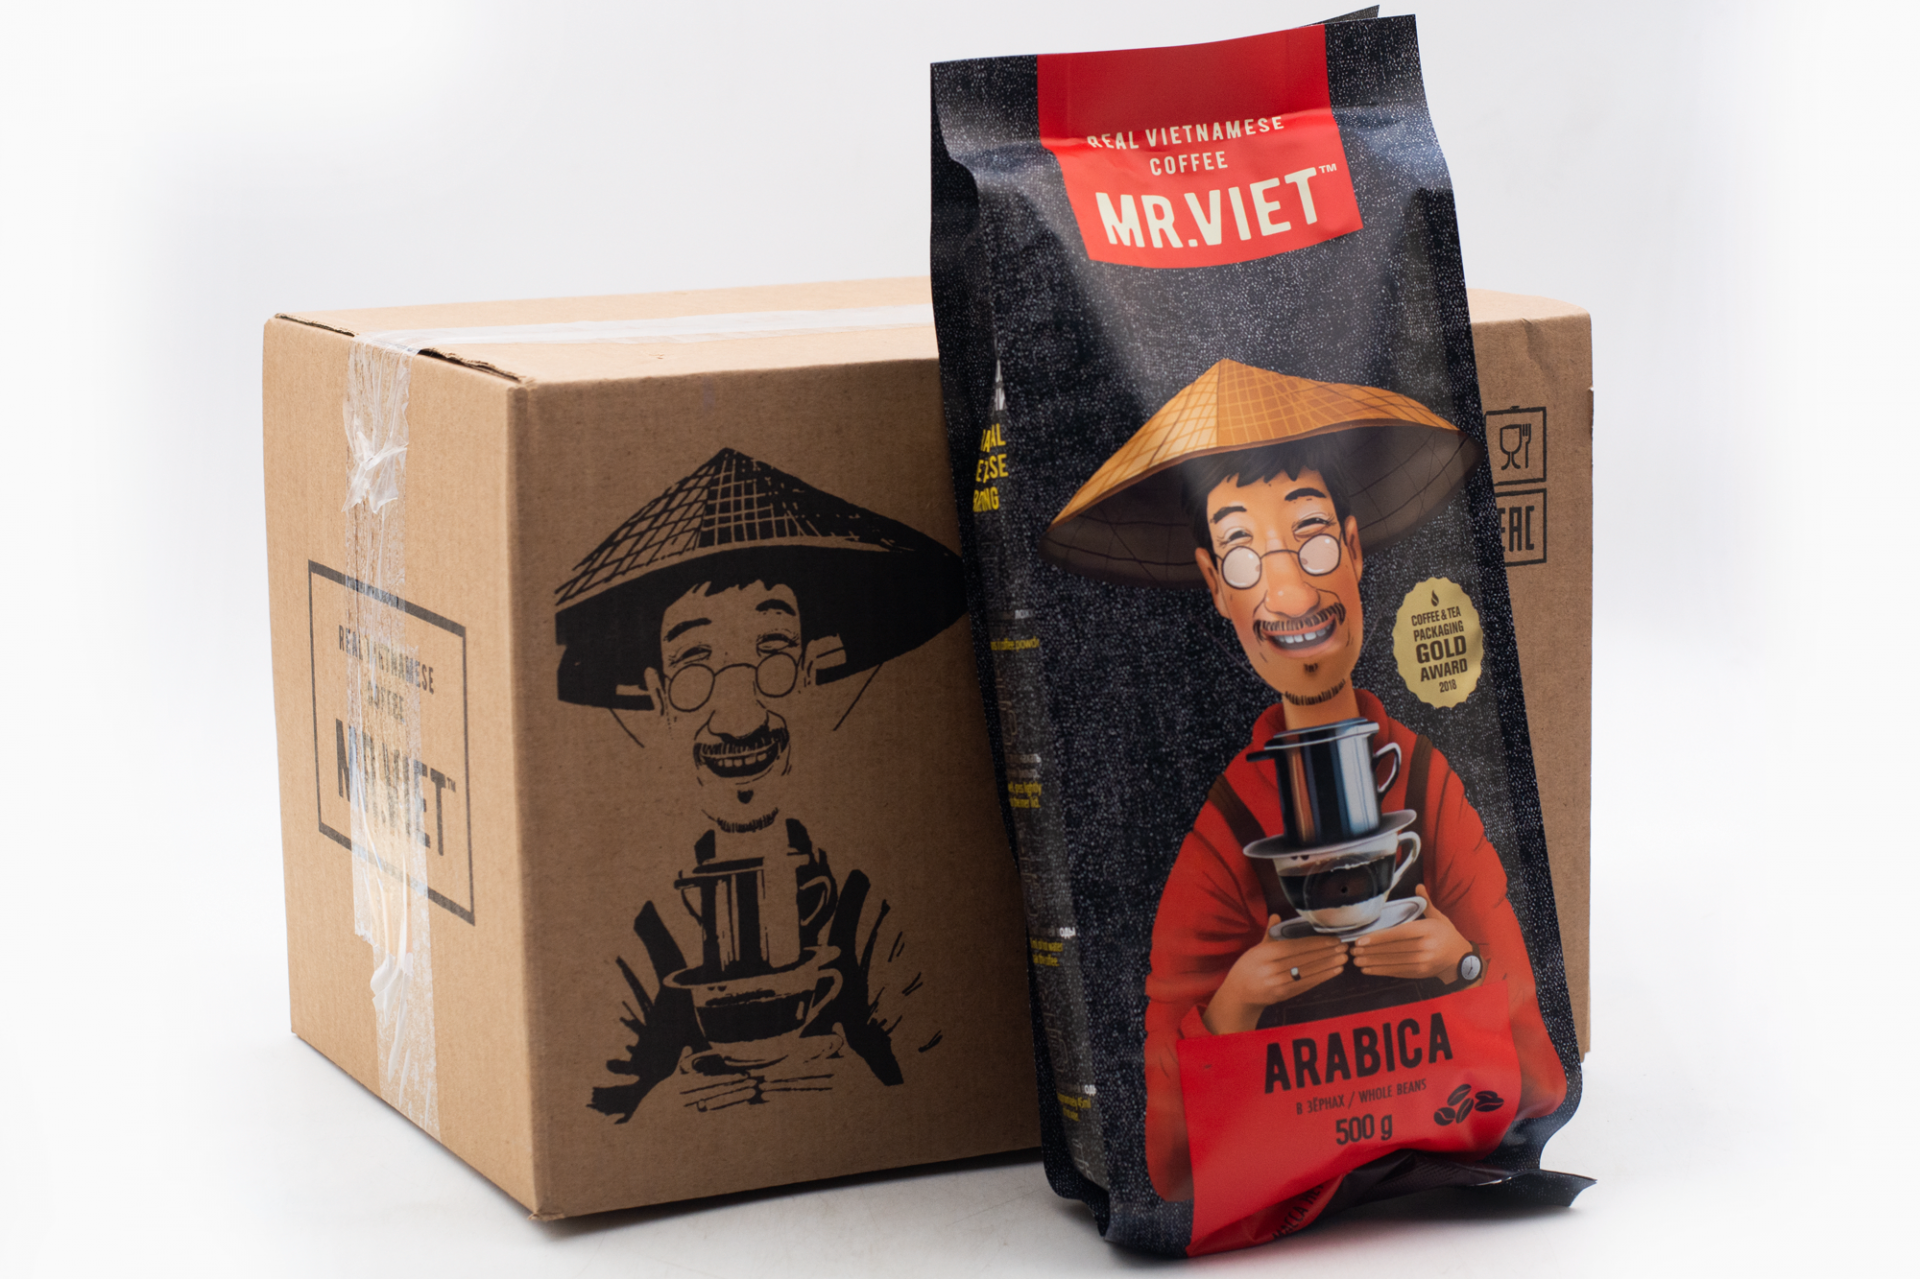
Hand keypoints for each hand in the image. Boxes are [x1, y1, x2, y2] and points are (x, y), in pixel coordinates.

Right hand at [1201, 919, 1349, 1034]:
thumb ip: (1270, 933)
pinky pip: (1306, 985)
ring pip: (1308, 972)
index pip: (1294, 946)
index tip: (1332, 938)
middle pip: (1304, 959)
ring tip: (1343, 958)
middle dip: (1326, 953)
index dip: (1315, 943)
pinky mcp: (1284, 995)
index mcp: (1264, 953)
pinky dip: (1322, 977)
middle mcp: (1271, 969)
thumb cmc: (1248, 967)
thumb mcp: (1256, 948)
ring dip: (1328, 965)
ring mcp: (1278, 983)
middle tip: (1343, 946)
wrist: (1239, 993)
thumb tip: (1277, 916)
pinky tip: (1334, 971)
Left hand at [1350, 886, 1473, 981]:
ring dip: (1373, 961)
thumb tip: (1418, 886)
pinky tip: (1369, 969)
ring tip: (1356, 960)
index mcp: (1427, 930)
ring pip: (1393, 961)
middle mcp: (1425, 947)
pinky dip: (1381, 970)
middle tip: (1353, 950)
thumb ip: (1426, 903)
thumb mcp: (1439, 917)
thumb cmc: (1447, 935)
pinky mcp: (1419, 973)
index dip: (1379, 938)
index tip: (1361, 940)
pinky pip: (1397, 971)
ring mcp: (1422, 962)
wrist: (1460, 960)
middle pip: (1393, 948)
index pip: (1399, 933)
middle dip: (1371, 950)